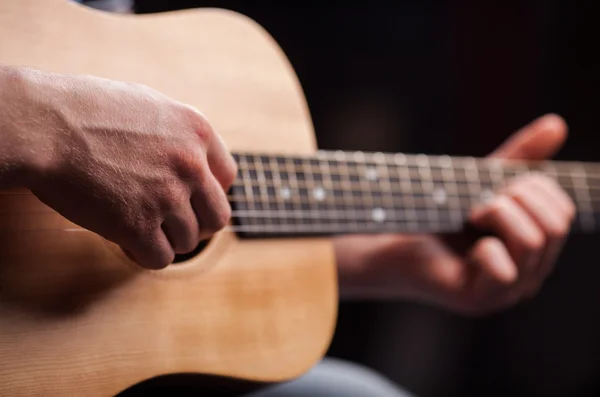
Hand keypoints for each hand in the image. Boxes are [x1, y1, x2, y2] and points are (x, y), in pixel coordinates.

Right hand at [4, 67, 235, 268]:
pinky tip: (127, 241)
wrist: (44, 126)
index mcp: (197, 131)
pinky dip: (145, 255)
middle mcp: (191, 164)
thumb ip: (178, 133)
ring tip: (140, 227)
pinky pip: (161, 258)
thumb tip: (196, 157)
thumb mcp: (148, 105)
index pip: (228, 177)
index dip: (210, 193)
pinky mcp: (138, 225)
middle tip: (174, 225)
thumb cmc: (85, 111)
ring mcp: (167, 196)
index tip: (192, 200)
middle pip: (218, 217)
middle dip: (198, 225)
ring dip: (167, 240)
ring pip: (189, 242)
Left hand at [335, 114, 574, 314]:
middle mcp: (529, 273)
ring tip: (471, 215)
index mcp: (535, 248)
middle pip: (555, 224)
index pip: (562, 212)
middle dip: (516, 198)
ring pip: (533, 240)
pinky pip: (504, 270)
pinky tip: (467, 250)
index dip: (532, 187)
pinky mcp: (480, 300)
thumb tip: (557, 123)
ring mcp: (507, 291)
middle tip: (478, 202)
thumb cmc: (435, 214)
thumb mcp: (481, 182)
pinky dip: (485, 249)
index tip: (492, 189)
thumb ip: (519, 158)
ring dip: (498, 214)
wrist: (387, 243)